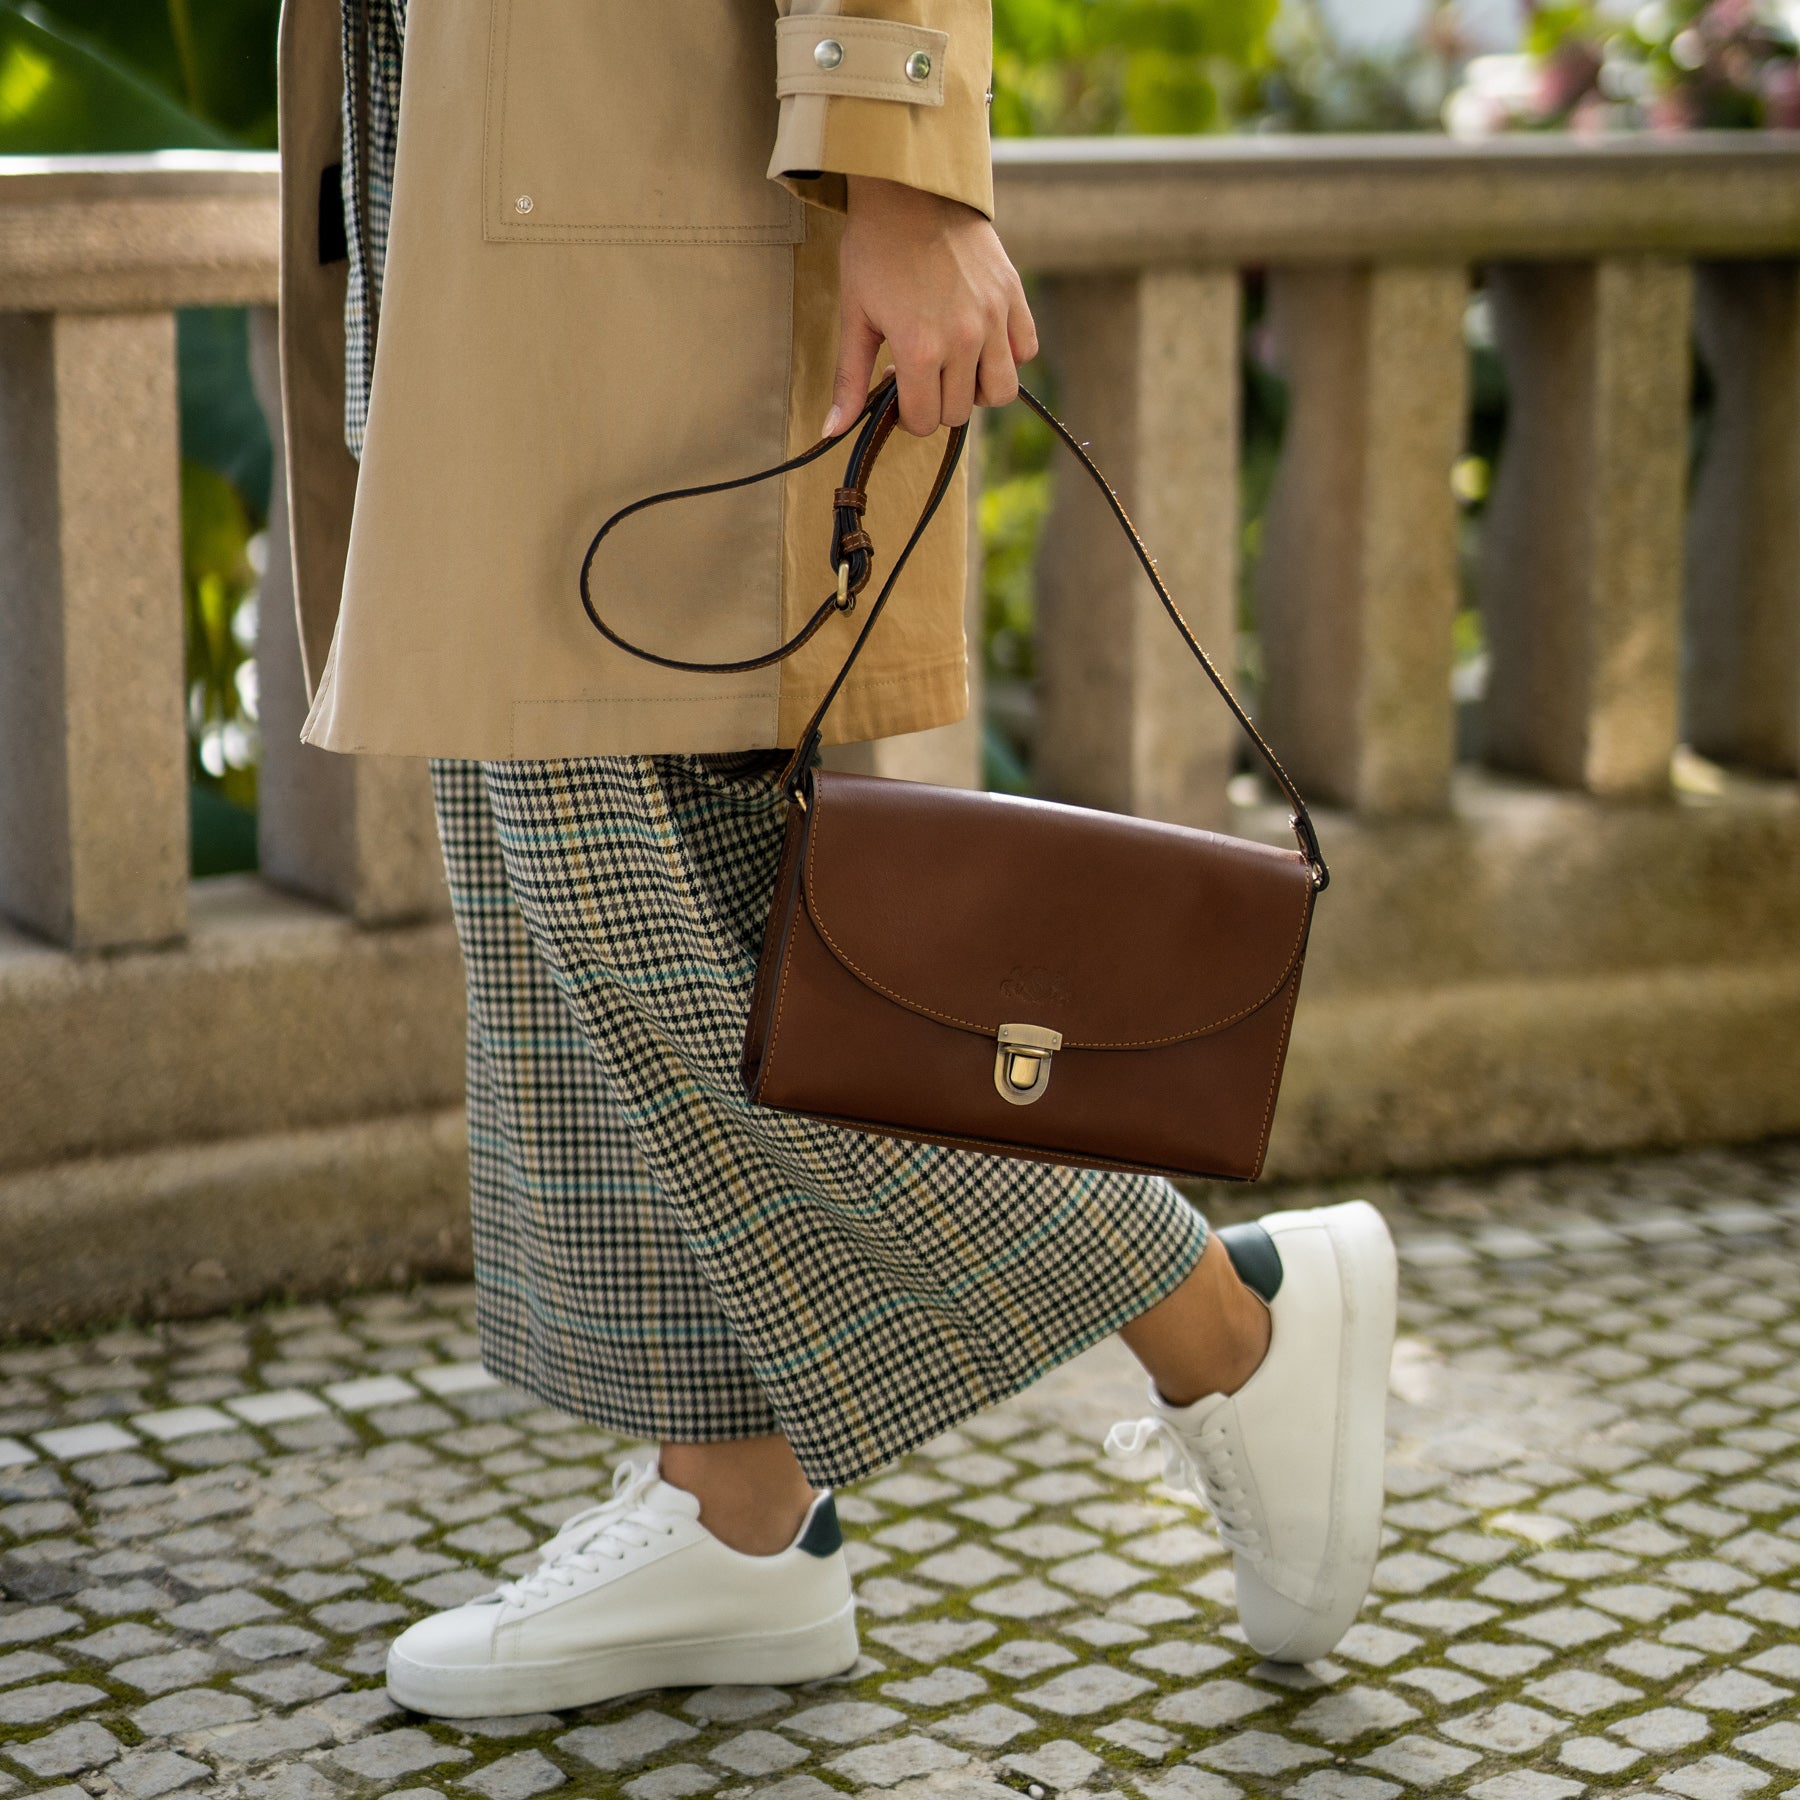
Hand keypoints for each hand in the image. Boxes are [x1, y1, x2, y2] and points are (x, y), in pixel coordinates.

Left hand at [823, 174, 1037, 439]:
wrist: (910, 190)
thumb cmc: (874, 251)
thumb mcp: (854, 316)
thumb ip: (849, 380)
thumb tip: (830, 432)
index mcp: (918, 350)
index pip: (924, 422)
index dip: (906, 415)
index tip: (898, 386)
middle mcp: (962, 340)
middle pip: (959, 413)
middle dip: (936, 402)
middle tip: (921, 369)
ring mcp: (993, 318)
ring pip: (1001, 392)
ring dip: (976, 389)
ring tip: (955, 364)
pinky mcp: (1013, 296)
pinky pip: (1025, 351)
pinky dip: (1007, 356)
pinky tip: (981, 340)